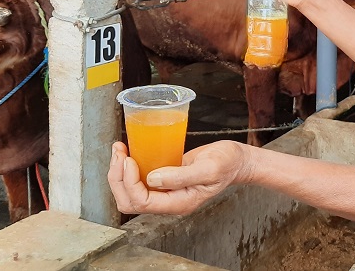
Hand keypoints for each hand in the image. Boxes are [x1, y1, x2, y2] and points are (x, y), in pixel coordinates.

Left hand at [107, 141, 249, 214]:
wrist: (236, 160)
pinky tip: (128, 152)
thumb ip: (181, 176)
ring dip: (119, 173)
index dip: (130, 183)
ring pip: (130, 192)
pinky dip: (127, 168)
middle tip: (119, 153)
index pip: (143, 202)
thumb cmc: (227, 164)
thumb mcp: (209, 169)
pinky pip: (138, 180)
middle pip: (130, 201)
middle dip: (118, 178)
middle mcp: (169, 201)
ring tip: (119, 150)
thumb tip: (152, 179)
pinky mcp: (164, 179)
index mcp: (179, 203)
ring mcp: (165, 191)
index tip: (130, 160)